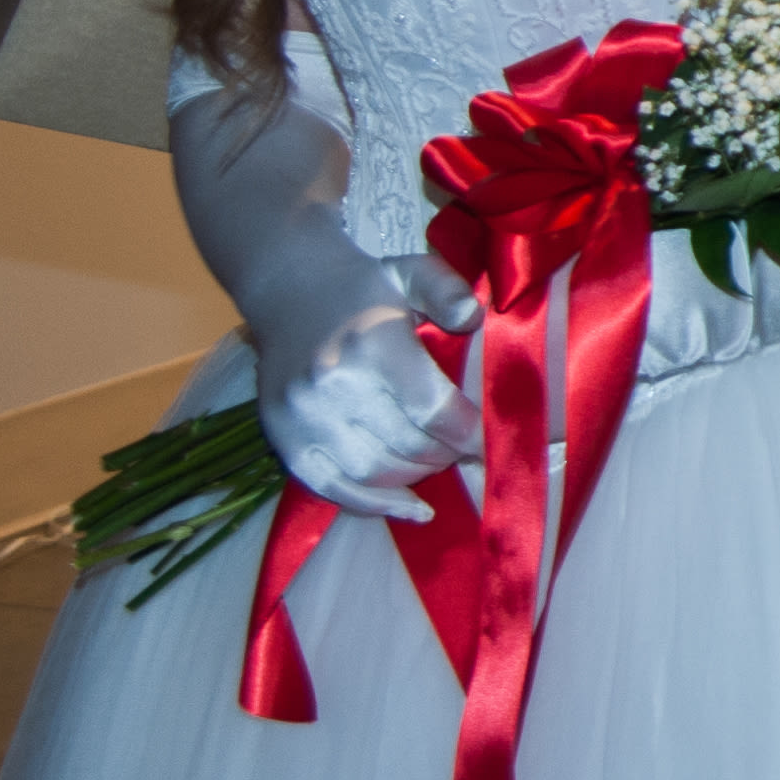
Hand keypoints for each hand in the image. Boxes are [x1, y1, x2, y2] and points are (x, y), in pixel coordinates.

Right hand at [251, 282, 482, 522]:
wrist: (289, 292)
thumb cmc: (366, 288)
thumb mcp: (413, 271)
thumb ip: (448, 291)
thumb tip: (473, 317)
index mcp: (371, 343)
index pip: (433, 408)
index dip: (471, 434)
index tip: (495, 441)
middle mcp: (332, 384)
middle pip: (408, 445)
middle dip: (449, 455)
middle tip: (469, 450)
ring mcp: (303, 417)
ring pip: (375, 472)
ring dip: (417, 477)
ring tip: (438, 461)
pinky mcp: (284, 439)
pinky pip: (331, 488)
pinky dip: (373, 505)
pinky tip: (410, 509)